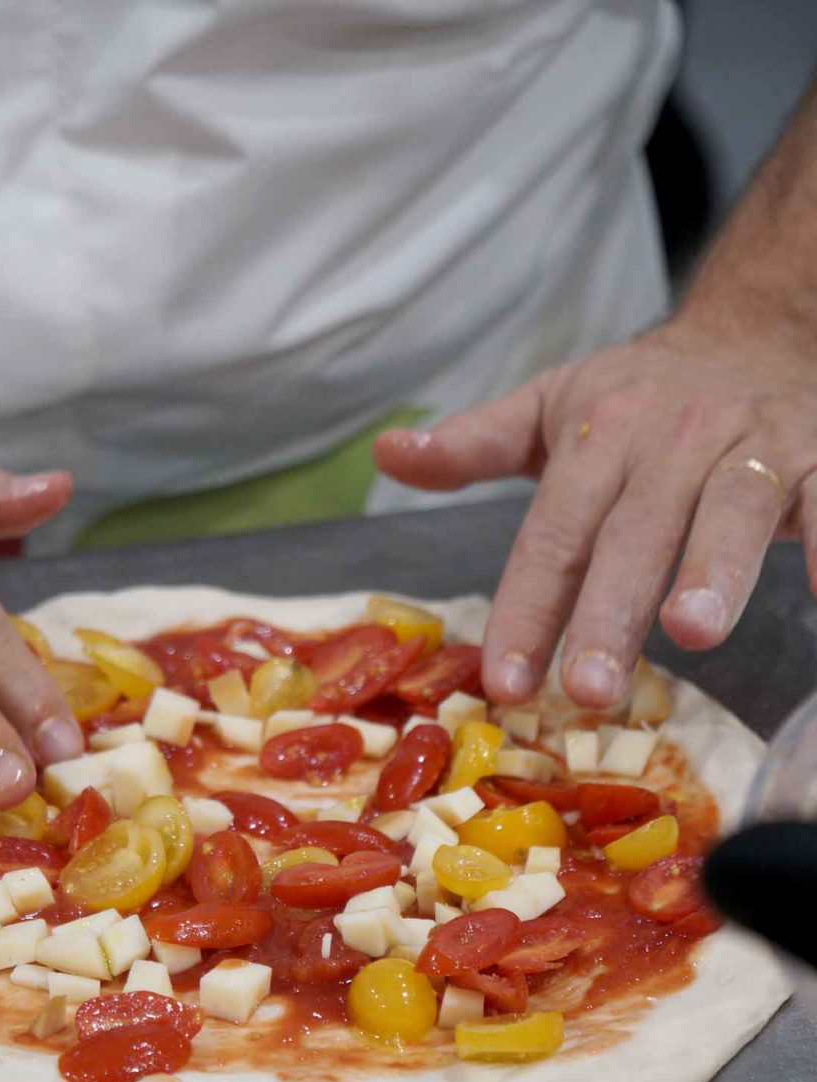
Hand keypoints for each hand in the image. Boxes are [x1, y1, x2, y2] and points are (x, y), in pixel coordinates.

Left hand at [374, 316, 816, 704]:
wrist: (757, 329)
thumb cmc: (643, 394)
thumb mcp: (551, 406)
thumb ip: (473, 443)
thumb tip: (389, 451)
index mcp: (598, 434)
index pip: (552, 533)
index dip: (526, 607)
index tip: (504, 679)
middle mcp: (671, 439)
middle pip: (634, 533)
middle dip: (608, 611)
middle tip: (586, 688)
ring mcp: (751, 447)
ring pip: (732, 509)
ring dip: (714, 569)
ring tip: (690, 631)